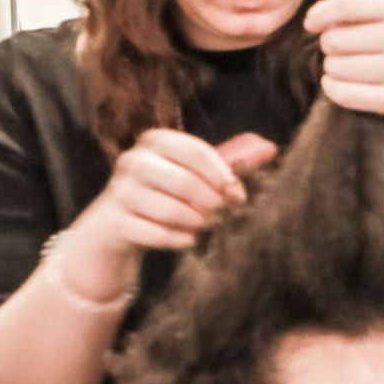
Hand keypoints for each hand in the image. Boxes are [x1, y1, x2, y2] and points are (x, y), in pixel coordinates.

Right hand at [76, 128, 278, 263]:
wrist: (113, 230)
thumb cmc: (163, 197)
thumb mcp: (190, 175)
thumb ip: (225, 164)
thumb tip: (270, 149)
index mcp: (155, 142)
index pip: (194, 150)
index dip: (222, 174)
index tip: (237, 195)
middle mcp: (133, 161)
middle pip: (184, 181)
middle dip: (211, 202)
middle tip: (223, 216)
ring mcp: (119, 192)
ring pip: (170, 209)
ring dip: (196, 222)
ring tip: (206, 227)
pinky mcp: (114, 222)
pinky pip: (155, 233)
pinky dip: (178, 239)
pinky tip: (188, 241)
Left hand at [306, 0, 383, 123]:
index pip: (345, 4)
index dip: (320, 14)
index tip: (312, 23)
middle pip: (334, 40)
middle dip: (329, 46)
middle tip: (344, 51)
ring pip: (336, 67)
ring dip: (332, 69)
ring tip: (349, 68)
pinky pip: (344, 93)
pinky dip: (334, 89)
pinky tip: (341, 84)